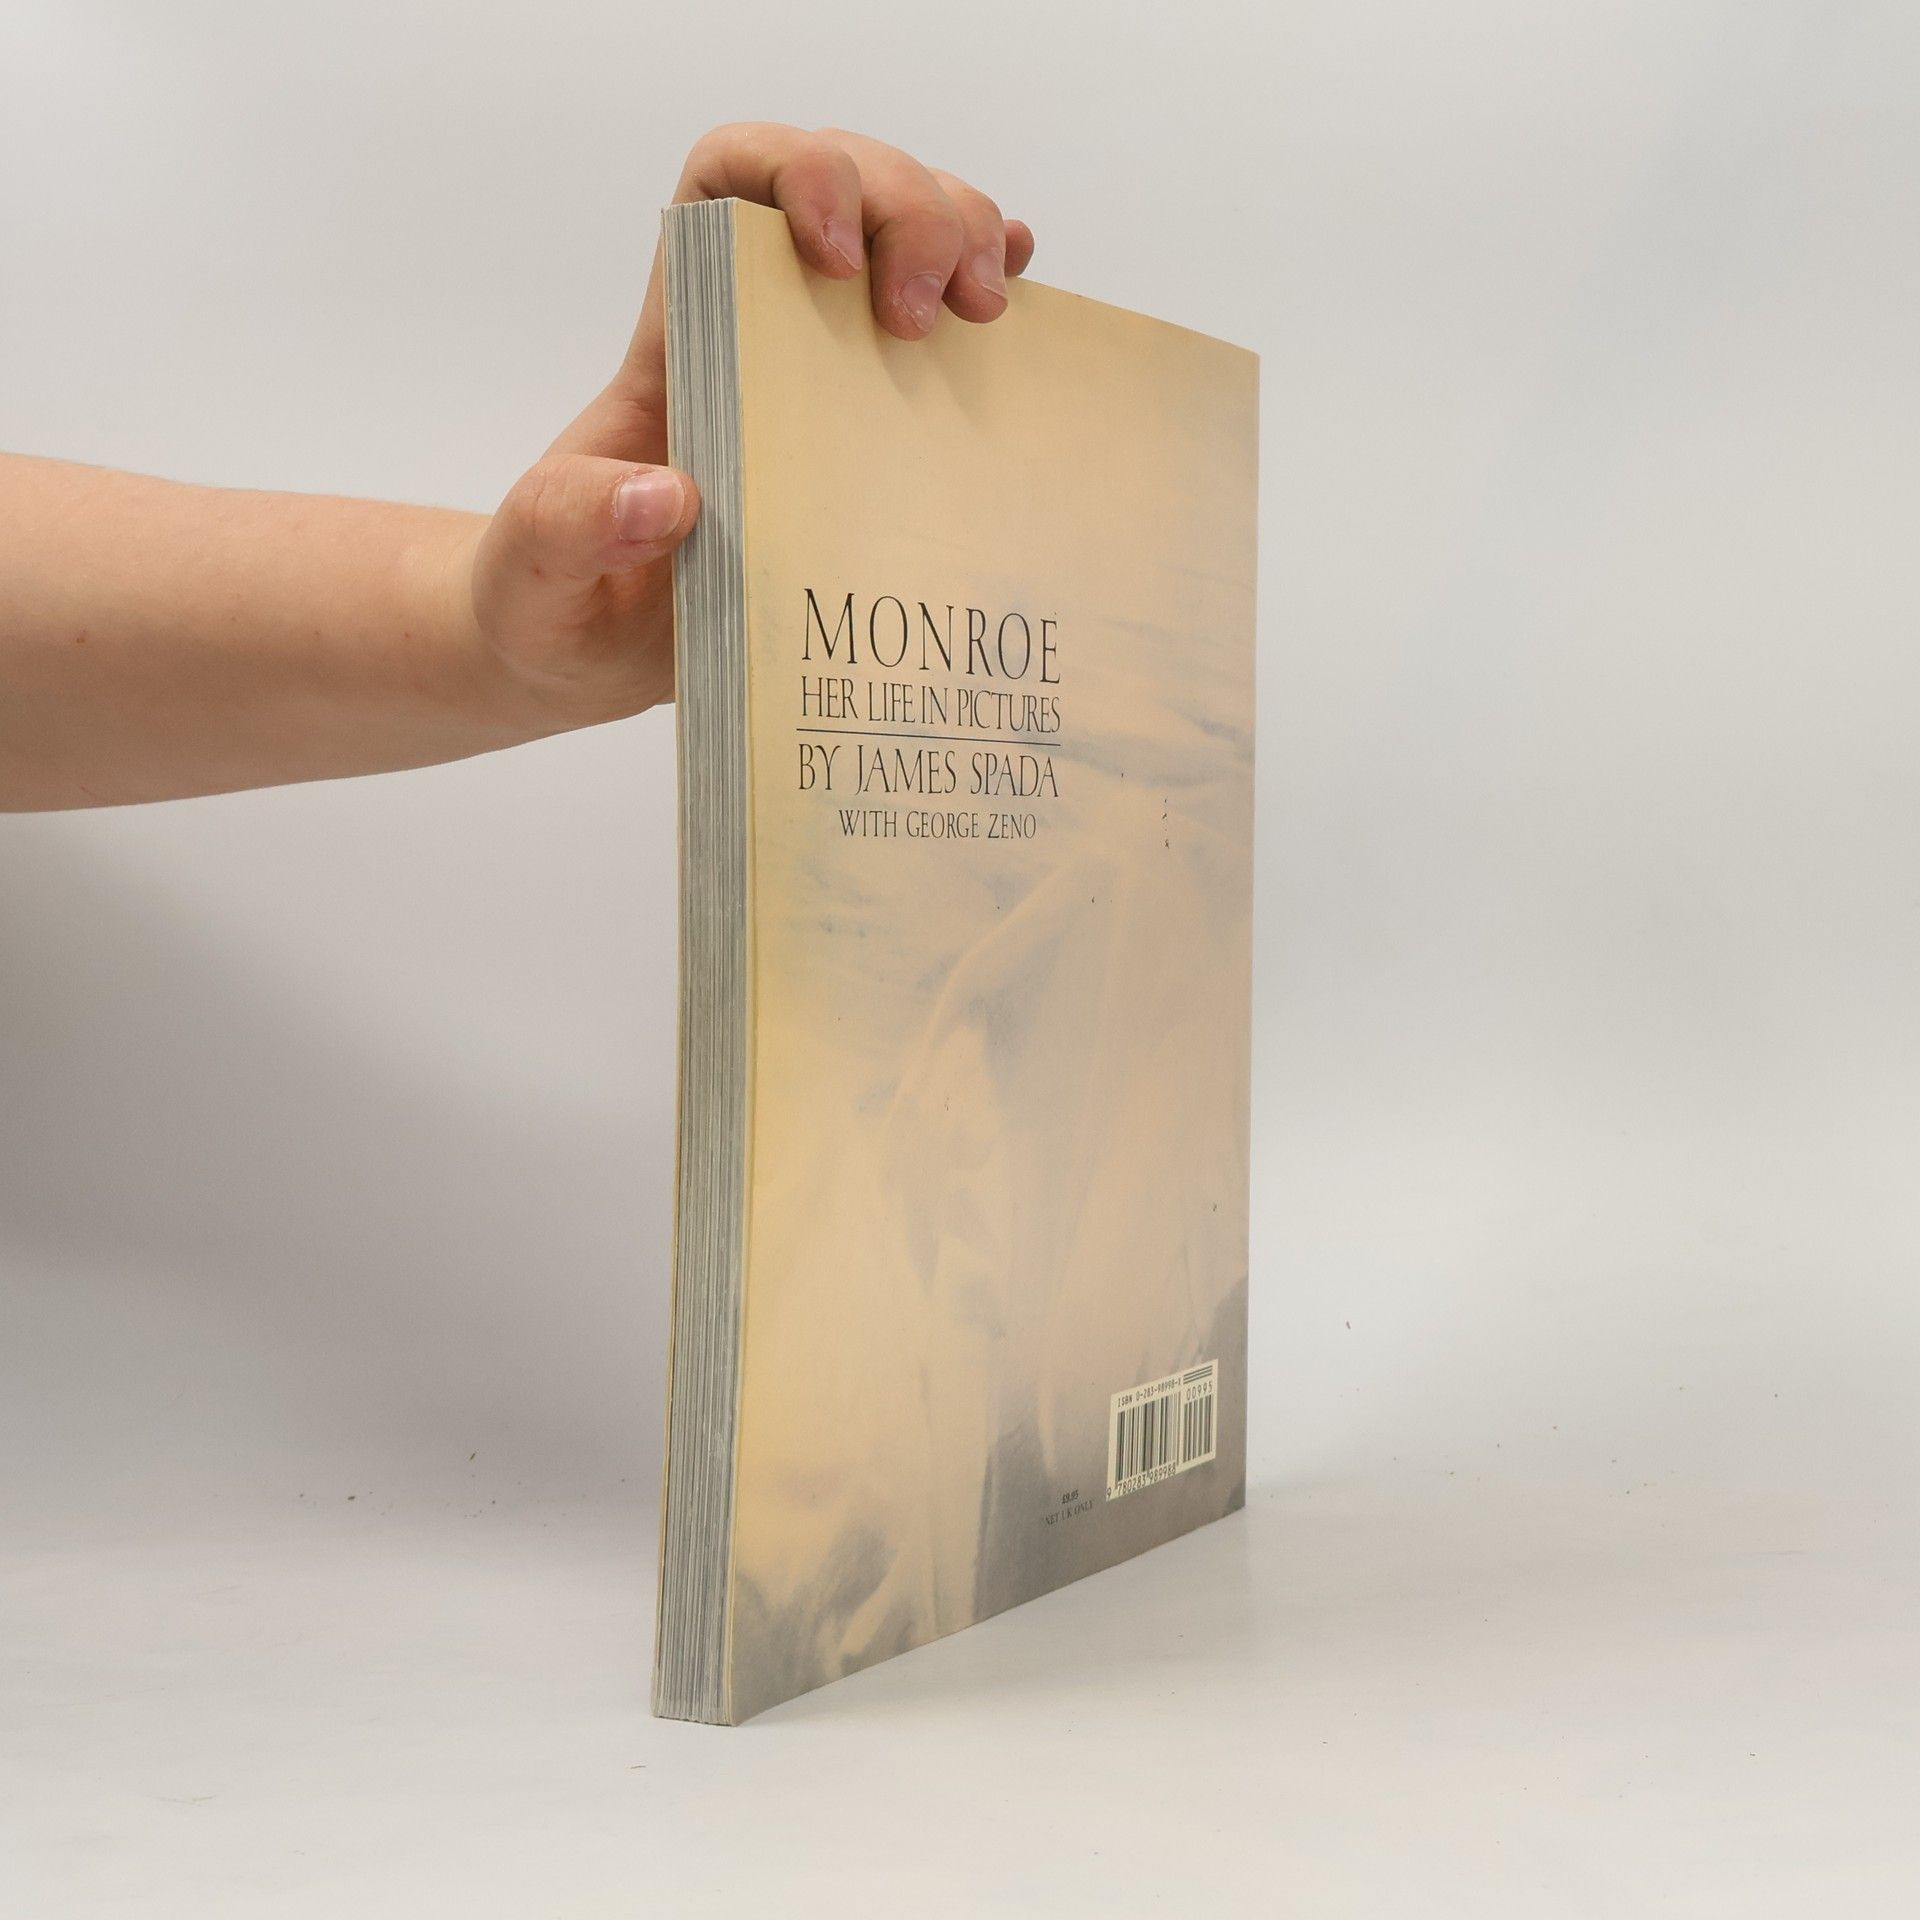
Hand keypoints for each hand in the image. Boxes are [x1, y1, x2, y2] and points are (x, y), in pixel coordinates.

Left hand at [461, 124, 1035, 728]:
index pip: (732, 181)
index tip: (837, 260)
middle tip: (931, 315)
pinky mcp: (866, 435)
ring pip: (906, 236)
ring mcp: (820, 376)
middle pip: (846, 185)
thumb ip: (568, 525)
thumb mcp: (533, 571)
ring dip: (963, 237)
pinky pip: (938, 332)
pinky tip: (1017, 300)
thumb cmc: (550, 600)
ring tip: (984, 314)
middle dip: (911, 209)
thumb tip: (665, 495)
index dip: (798, 174)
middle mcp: (755, 333)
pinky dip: (989, 288)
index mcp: (677, 341)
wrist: (582, 655)